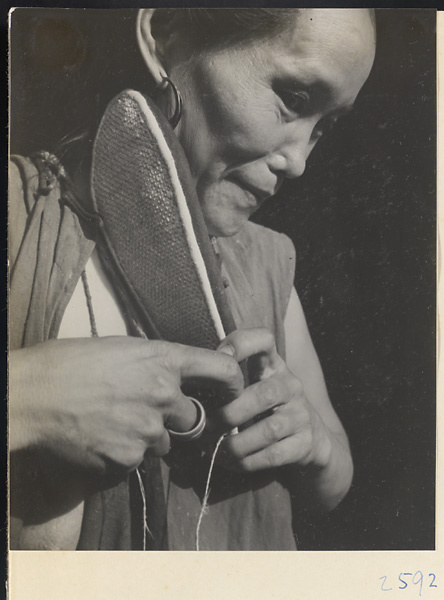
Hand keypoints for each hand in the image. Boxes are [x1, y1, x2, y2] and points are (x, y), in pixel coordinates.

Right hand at [9, 336, 242, 474]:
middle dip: (175, 419)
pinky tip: (100, 439)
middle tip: (143, 412)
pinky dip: (124, 454)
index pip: (222, 368)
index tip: (234, 389)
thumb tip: (174, 375)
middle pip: (193, 417)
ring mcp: (148, 429)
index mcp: (163, 359)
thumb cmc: (70, 362)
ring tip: (113, 424)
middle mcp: (164, 394)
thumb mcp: (121, 348)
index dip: (234, 380)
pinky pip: (137, 461)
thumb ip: (155, 363)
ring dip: (147, 438)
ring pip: (163, 443)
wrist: (33, 395)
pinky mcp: (129, 459)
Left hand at [207, 328, 332, 472]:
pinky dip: (246, 462)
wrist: (310, 439)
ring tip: (213, 449)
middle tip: (205, 428)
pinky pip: (272, 455)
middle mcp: (290, 385)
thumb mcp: (252, 386)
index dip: (241, 343)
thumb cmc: (265, 408)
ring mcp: (301, 414)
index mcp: (273, 365)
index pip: (264, 339)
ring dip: (234, 444)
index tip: (219, 357)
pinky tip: (229, 461)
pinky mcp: (305, 443)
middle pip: (262, 395)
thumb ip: (226, 382)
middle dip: (228, 415)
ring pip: (267, 431)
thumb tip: (186, 390)